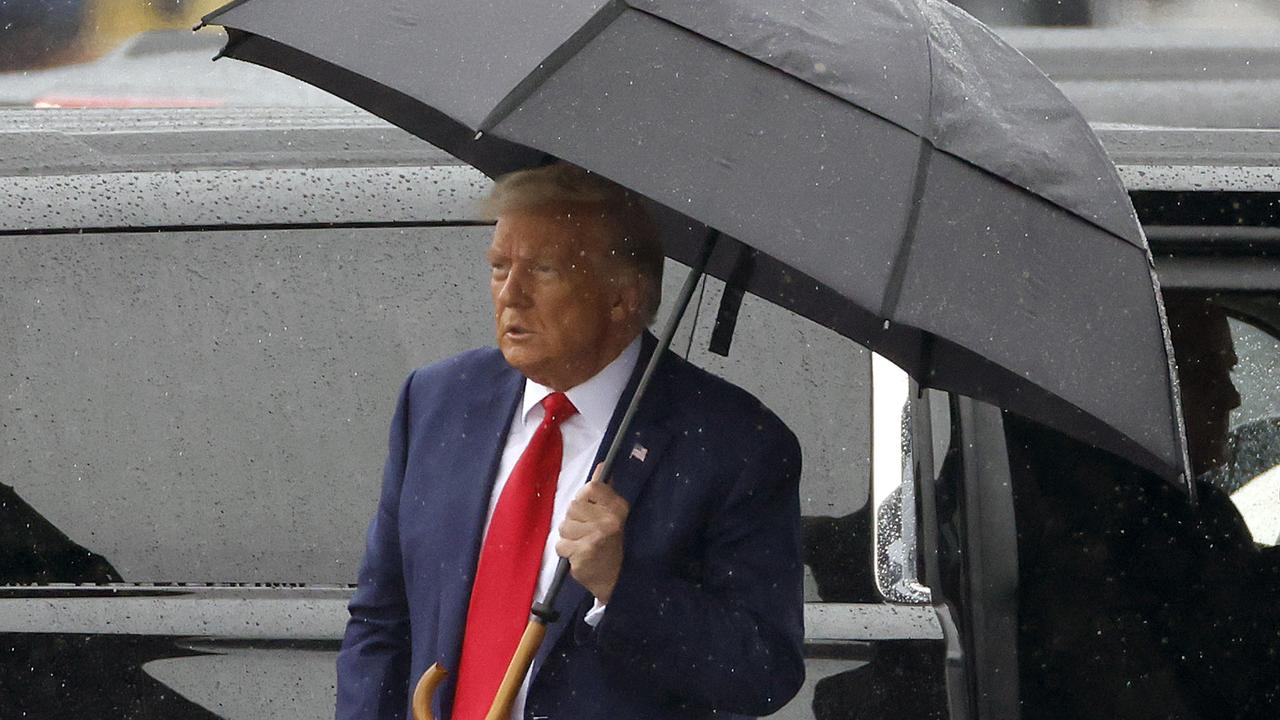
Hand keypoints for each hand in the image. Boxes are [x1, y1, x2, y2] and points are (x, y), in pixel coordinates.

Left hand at [556, 465, 629, 602]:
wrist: (615, 578)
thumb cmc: (610, 543)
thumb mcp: (612, 514)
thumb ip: (604, 490)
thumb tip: (601, 465)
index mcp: (618, 507)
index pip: (591, 487)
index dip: (584, 498)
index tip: (589, 511)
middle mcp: (609, 520)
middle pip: (573, 507)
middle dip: (574, 521)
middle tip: (587, 533)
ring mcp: (596, 536)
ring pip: (564, 526)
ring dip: (569, 538)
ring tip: (583, 544)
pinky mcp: (584, 552)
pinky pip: (561, 545)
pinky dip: (566, 552)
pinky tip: (579, 555)